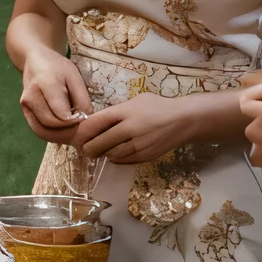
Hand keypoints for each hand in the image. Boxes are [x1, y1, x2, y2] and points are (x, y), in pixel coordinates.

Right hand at [19, 46, 91, 143]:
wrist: (35, 60)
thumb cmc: (58, 67)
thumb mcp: (75, 77)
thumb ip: (82, 99)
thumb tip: (86, 120)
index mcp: (46, 84)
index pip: (61, 113)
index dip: (75, 120)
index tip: (84, 118)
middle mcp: (31, 96)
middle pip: (51, 123)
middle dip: (68, 129)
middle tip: (80, 125)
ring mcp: (25, 104)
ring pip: (43, 130)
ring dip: (59, 133)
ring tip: (71, 128)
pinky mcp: (24, 111)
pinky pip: (37, 128)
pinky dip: (50, 133)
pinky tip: (61, 128)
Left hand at [74, 91, 196, 165]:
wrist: (184, 120)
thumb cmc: (157, 106)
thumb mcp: (135, 101)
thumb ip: (117, 111)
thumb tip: (96, 121)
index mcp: (125, 112)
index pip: (95, 123)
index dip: (82, 132)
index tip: (77, 135)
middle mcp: (130, 129)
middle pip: (99, 143)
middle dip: (89, 148)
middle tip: (85, 148)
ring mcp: (138, 145)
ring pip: (110, 155)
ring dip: (103, 153)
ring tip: (101, 150)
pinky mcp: (146, 156)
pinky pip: (123, 161)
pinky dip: (116, 158)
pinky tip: (116, 153)